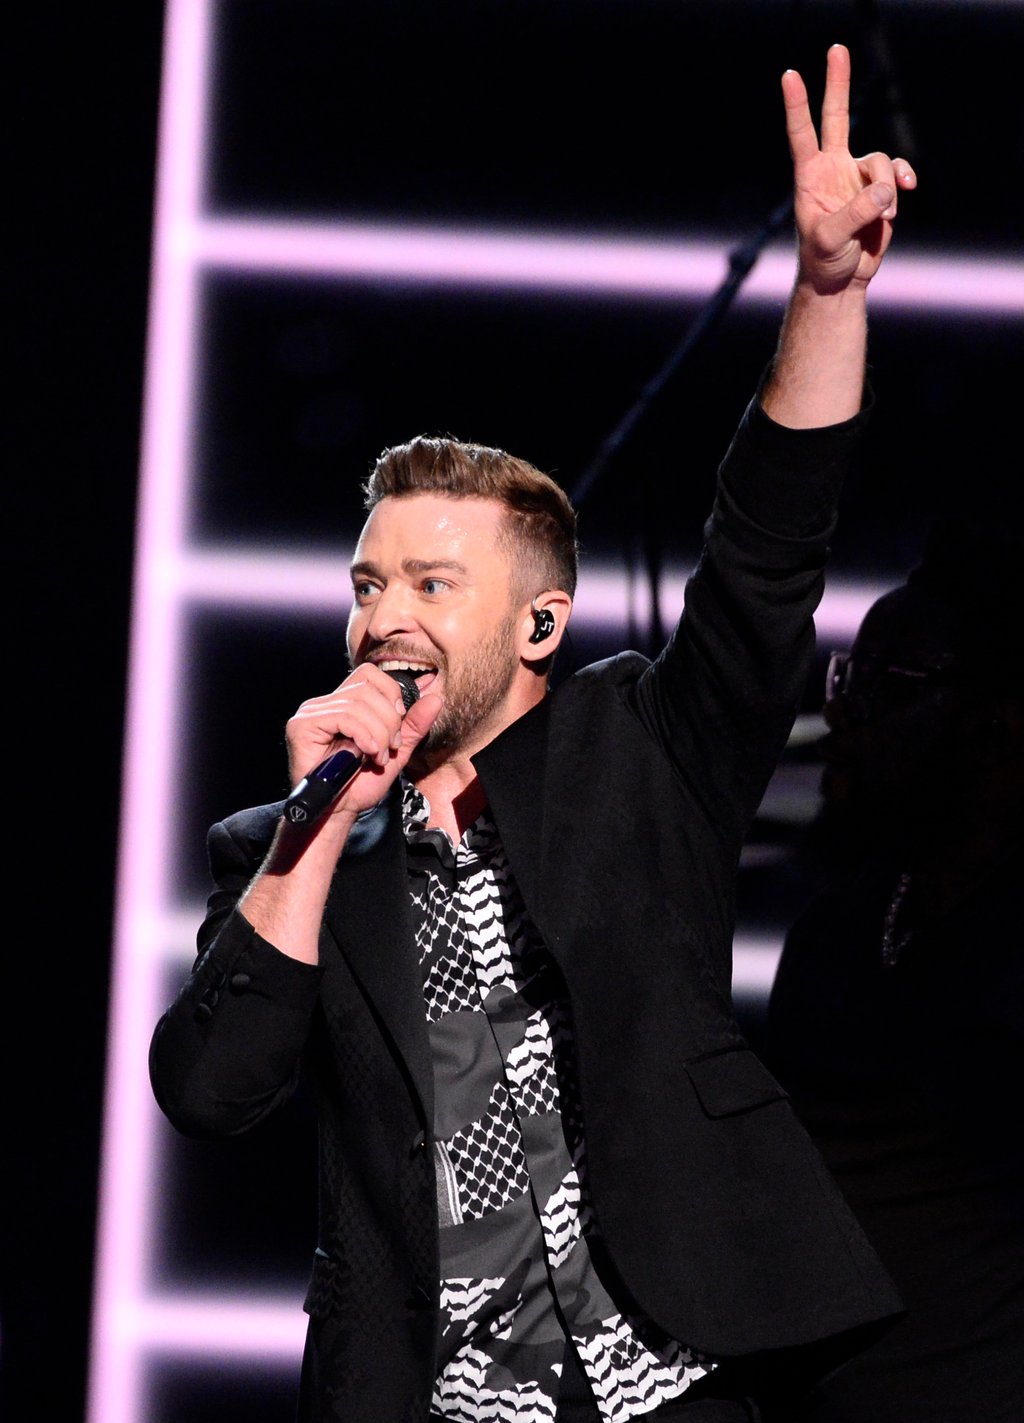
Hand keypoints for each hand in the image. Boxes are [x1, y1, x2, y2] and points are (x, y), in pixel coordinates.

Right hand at [285, 663, 441, 817]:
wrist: (338, 812)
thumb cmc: (360, 784)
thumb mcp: (396, 752)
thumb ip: (413, 726)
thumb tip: (435, 698)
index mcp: (344, 703)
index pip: (370, 674)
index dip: (391, 694)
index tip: (398, 726)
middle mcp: (325, 703)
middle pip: (368, 688)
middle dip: (389, 721)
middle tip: (389, 749)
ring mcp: (311, 712)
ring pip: (358, 703)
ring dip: (378, 734)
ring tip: (378, 757)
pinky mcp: (302, 725)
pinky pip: (343, 717)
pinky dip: (363, 735)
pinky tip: (367, 754)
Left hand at [783, 44, 916, 293]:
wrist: (841, 280)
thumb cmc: (823, 261)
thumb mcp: (831, 240)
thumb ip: (855, 213)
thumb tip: (885, 190)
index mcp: (810, 178)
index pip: (802, 134)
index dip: (797, 105)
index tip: (789, 75)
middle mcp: (833, 169)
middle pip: (837, 117)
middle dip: (838, 83)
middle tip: (836, 49)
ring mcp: (857, 177)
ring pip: (880, 161)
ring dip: (887, 189)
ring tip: (883, 219)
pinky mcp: (879, 190)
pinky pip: (897, 173)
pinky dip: (904, 180)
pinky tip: (907, 190)